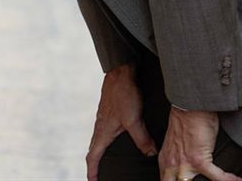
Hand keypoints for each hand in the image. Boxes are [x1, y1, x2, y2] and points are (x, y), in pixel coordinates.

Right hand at [86, 63, 156, 179]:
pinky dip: (110, 140)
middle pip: (95, 150)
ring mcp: (105, 118)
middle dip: (96, 165)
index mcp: (102, 132)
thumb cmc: (122, 93)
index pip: (92, 157)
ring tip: (109, 160)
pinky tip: (122, 137)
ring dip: (102, 152)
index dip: (92, 172)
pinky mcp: (111, 111)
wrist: (120, 71)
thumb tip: (149, 153)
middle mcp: (101, 126)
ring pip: (101, 140)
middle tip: (99, 175)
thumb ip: (142, 138)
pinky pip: (108, 130)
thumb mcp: (134, 119)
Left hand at [158, 106, 241, 180]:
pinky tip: (238, 180)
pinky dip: (229, 179)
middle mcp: (172, 164)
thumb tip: (190, 166)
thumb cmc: (186, 119)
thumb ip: (179, 156)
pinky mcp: (198, 160)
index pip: (166, 180)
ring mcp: (184, 163)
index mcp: (166, 160)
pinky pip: (217, 177)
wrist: (190, 105)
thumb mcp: (177, 143)